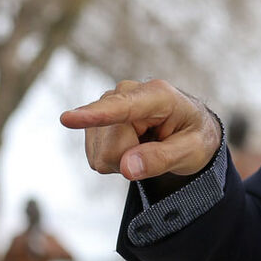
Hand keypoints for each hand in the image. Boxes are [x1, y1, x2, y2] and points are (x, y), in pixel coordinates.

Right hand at [60, 79, 220, 180]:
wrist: (188, 129)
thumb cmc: (194, 136)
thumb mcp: (192, 152)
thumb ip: (162, 159)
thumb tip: (127, 168)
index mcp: (158, 95)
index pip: (122, 108)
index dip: (95, 115)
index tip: (66, 119)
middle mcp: (127, 92)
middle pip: (112, 146)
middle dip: (131, 160)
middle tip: (157, 152)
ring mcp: (108, 103)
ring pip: (101, 154)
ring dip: (123, 160)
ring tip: (146, 147)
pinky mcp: (96, 119)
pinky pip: (95, 156)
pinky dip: (115, 160)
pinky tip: (132, 146)